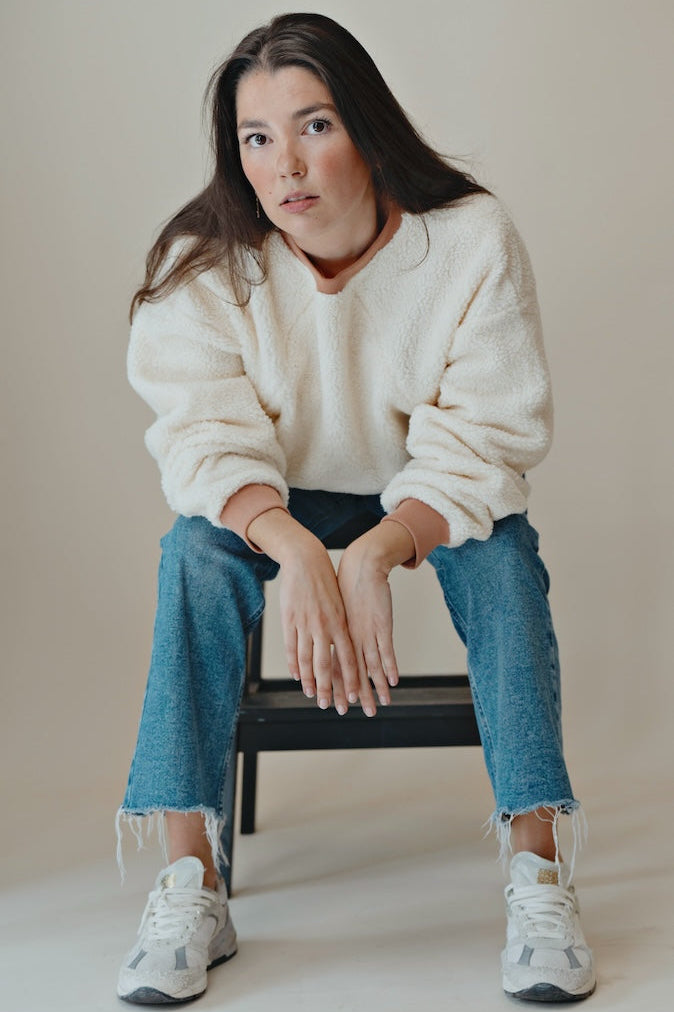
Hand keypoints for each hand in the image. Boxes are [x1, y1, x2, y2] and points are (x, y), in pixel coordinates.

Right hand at [247, 510, 359, 711]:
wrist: (306, 560)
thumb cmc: (325, 582)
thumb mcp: (339, 605)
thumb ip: (341, 626)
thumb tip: (345, 647)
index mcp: (340, 623)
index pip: (347, 658)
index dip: (350, 679)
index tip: (354, 697)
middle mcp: (324, 627)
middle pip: (327, 665)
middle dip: (331, 689)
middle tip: (333, 707)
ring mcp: (306, 624)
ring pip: (308, 660)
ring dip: (311, 681)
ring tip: (313, 696)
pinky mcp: (290, 620)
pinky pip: (292, 647)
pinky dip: (294, 664)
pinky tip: (297, 677)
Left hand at [337, 521, 414, 714]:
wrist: (360, 566)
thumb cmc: (346, 587)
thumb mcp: (332, 609)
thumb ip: (332, 628)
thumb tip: (326, 642)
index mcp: (335, 634)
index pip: (333, 667)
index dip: (335, 687)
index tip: (335, 704)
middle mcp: (349, 637)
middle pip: (349, 672)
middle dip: (352, 695)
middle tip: (353, 714)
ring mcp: (366, 632)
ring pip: (368, 667)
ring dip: (374, 688)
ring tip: (377, 707)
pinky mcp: (381, 625)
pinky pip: (386, 651)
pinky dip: (389, 668)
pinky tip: (393, 682)